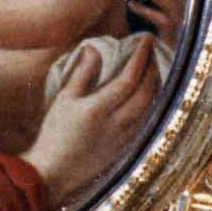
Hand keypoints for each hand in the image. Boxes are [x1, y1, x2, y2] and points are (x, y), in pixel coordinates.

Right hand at [24, 34, 156, 203]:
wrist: (56, 172)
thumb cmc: (55, 133)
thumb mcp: (64, 99)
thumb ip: (82, 73)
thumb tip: (94, 48)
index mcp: (99, 108)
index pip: (129, 77)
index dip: (141, 56)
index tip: (146, 39)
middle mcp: (117, 123)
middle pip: (147, 91)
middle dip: (153, 67)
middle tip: (152, 50)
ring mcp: (125, 136)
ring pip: (150, 106)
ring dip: (156, 84)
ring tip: (153, 68)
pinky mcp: (127, 146)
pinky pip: (147, 119)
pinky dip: (152, 101)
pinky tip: (149, 94)